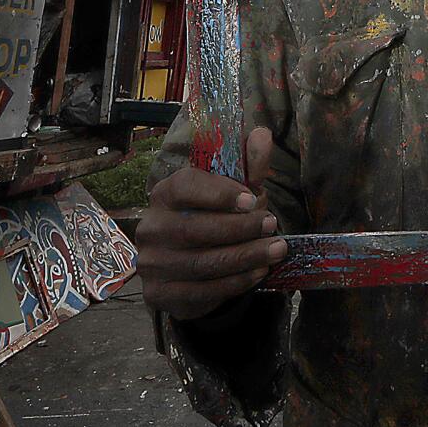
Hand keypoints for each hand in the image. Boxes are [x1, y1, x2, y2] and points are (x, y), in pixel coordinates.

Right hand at [135, 125, 286, 319]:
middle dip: (239, 229)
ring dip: (245, 256)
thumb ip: (249, 164)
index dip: (219, 193)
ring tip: (276, 250)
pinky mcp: (159, 293)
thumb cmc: (216, 218)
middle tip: (272, 226)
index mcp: (165, 193)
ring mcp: (151, 263)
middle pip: (194, 228)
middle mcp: (151, 227)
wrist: (192, 268)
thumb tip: (262, 134)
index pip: (185, 186)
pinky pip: (200, 290)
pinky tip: (258, 272)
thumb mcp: (236, 190)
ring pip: (201, 262)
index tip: (252, 200)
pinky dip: (235, 282)